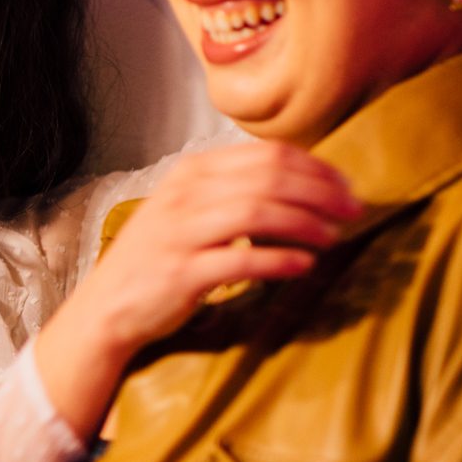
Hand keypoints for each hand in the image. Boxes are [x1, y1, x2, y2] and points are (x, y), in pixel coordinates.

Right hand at [31, 143, 360, 432]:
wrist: (107, 306)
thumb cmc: (158, 260)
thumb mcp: (189, 210)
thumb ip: (233, 193)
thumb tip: (302, 185)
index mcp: (191, 172)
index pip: (266, 155)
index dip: (316, 168)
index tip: (346, 187)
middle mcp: (185, 195)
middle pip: (269, 178)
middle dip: (321, 193)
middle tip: (354, 211)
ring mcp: (181, 233)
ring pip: (258, 213)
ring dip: (306, 223)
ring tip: (334, 237)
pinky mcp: (182, 273)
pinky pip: (242, 260)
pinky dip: (280, 260)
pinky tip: (304, 265)